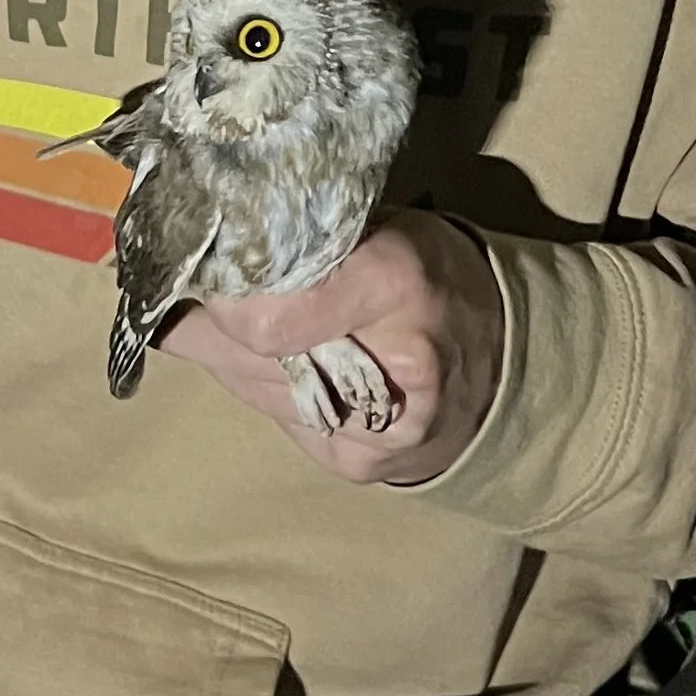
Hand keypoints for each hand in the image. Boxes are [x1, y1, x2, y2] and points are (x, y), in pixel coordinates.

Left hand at [156, 210, 505, 485]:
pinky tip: (275, 360)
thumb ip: (305, 243)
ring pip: (255, 388)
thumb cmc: (429, 275)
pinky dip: (261, 386)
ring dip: (228, 353)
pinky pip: (276, 419)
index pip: (270, 315)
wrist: (503, 362)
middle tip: (192, 290)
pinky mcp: (362, 464)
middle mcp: (393, 363)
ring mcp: (380, 428)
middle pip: (254, 354)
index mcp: (395, 281)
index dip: (225, 296)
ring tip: (227, 320)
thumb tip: (204, 254)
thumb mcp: (380, 230)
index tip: (205, 269)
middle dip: (212, 321)